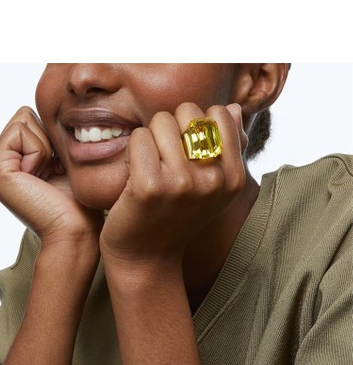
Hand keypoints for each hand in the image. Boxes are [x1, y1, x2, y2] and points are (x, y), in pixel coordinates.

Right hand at [0, 106, 102, 247]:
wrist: (76, 231)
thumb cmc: (77, 202)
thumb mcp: (62, 160)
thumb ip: (49, 135)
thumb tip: (55, 108)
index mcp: (8, 162)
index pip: (30, 118)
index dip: (52, 139)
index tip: (56, 171)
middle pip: (25, 115)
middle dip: (47, 140)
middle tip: (52, 175)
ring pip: (23, 120)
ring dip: (44, 147)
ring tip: (46, 178)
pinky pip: (21, 132)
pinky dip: (39, 152)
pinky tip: (39, 179)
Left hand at [100, 103, 247, 266]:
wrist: (145, 256)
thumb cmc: (174, 215)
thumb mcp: (210, 186)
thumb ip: (225, 148)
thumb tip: (233, 108)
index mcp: (233, 178)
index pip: (219, 113)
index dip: (196, 125)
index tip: (186, 153)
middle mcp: (213, 180)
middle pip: (188, 111)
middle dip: (170, 129)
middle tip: (164, 162)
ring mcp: (182, 183)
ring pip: (160, 121)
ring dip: (149, 140)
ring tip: (150, 168)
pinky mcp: (150, 186)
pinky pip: (139, 137)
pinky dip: (131, 152)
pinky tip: (134, 176)